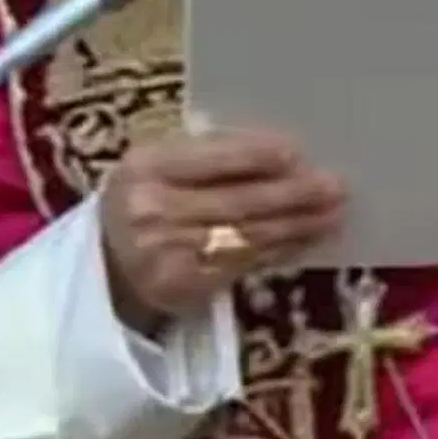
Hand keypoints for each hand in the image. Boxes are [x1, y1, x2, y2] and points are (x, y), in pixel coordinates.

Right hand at [100, 127, 342, 331]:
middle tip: (336, 187)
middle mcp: (152, 210)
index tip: (298, 151)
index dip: (255, 156)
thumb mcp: (156, 165)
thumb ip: (204, 154)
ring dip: (297, 226)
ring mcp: (167, 254)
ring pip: (247, 236)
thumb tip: (279, 149)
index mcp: (145, 165)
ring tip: (334, 213)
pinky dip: (281, 251)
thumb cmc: (142, 199)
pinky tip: (306, 239)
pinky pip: (244, 265)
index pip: (209, 158)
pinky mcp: (183, 288)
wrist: (102, 266)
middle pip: (236, 201)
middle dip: (292, 194)